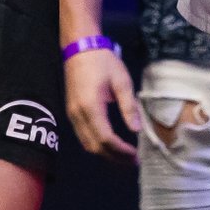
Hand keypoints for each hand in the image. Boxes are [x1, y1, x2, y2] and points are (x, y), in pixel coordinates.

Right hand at [65, 49, 139, 163]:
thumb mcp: (121, 81)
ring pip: (87, 144)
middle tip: (132, 162)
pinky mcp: (71, 112)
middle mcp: (77, 115)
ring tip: (124, 157)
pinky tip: (110, 145)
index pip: (105, 139)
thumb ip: (128, 106)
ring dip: (105, 154)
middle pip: (94, 147)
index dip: (121, 151)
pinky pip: (83, 136)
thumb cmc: (103, 61)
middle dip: (114, 158)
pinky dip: (97, 145)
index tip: (136, 155)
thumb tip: (137, 130)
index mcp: (90, 107)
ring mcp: (72, 114)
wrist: (80, 47)